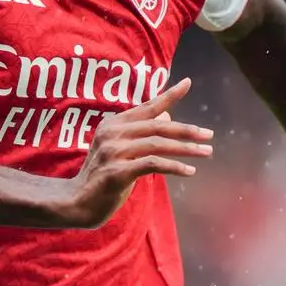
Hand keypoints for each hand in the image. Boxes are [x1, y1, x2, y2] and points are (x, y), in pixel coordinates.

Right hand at [59, 79, 211, 228]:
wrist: (77, 203)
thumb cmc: (102, 177)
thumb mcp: (119, 151)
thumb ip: (139, 136)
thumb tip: (167, 120)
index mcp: (113, 124)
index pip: (147, 107)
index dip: (168, 95)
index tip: (188, 83)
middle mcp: (112, 133)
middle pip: (158, 126)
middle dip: (187, 130)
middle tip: (209, 134)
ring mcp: (114, 152)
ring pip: (159, 144)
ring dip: (186, 149)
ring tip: (206, 152)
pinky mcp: (117, 172)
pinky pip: (153, 164)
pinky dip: (174, 166)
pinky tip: (190, 171)